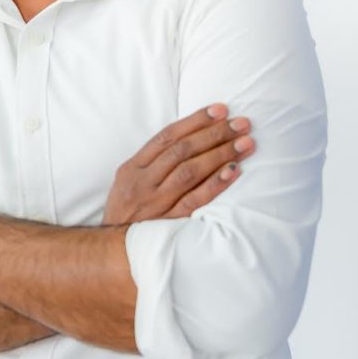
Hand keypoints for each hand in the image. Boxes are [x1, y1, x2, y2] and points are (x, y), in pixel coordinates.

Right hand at [103, 103, 254, 224]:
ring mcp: (156, 203)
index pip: (166, 137)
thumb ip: (152, 162)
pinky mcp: (170, 222)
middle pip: (181, 151)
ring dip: (220, 154)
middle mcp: (143, 183)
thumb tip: (189, 137)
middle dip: (214, 134)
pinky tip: (234, 170)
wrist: (112, 249)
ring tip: (245, 143)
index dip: (195, 121)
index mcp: (132, 168)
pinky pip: (196, 200)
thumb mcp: (128, 181)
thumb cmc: (126, 210)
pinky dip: (216, 184)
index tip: (220, 110)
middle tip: (241, 123)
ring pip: (189, 172)